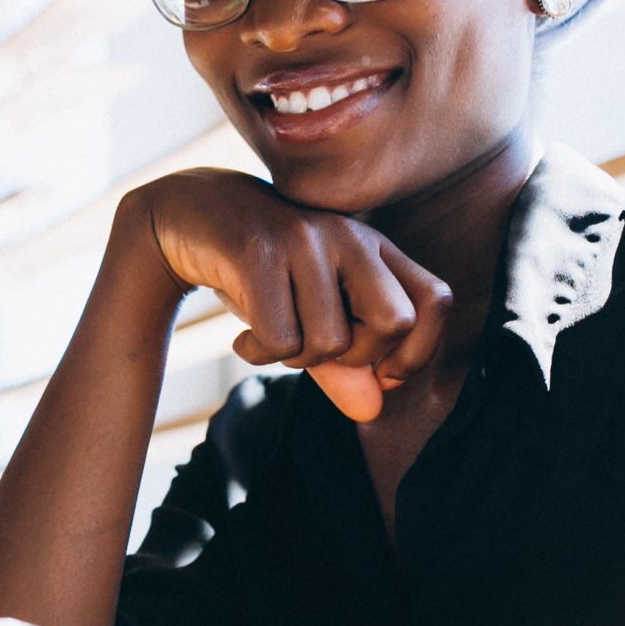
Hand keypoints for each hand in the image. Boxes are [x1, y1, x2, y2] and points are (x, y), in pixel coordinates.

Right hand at [120, 169, 450, 421]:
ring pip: (331, 341)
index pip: (435, 301)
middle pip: (394, 324)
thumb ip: (344, 366)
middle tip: (317, 349)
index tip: (380, 371)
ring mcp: (306, 239)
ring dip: (294, 358)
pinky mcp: (259, 251)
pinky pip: (280, 339)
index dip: (418, 350)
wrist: (189, 216)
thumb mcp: (309, 318)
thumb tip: (372, 409)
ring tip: (269, 334)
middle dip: (356, 358)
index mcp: (374, 247)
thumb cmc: (262, 275)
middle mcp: (349, 236)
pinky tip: (244, 338)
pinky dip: (258, 353)